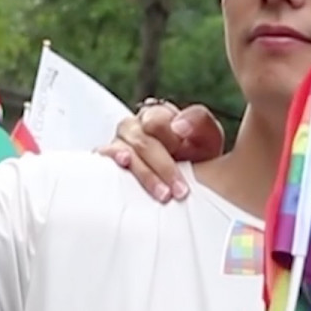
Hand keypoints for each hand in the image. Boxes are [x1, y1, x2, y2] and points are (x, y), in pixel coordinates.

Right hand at [97, 101, 226, 202]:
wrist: (190, 182)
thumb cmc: (197, 156)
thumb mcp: (207, 137)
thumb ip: (199, 123)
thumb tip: (179, 127)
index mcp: (158, 115)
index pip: (156, 121)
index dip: (170, 139)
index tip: (185, 154)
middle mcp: (135, 127)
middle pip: (141, 141)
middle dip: (163, 167)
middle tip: (181, 190)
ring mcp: (118, 144)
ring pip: (124, 153)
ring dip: (146, 176)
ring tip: (163, 195)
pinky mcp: (107, 161)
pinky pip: (103, 160)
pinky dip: (112, 164)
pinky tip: (122, 169)